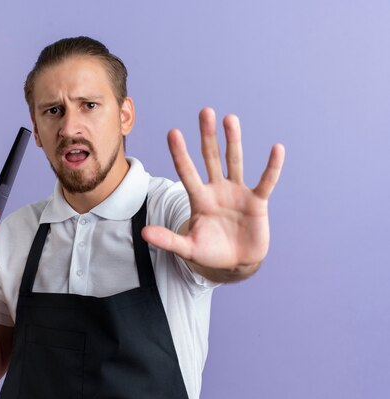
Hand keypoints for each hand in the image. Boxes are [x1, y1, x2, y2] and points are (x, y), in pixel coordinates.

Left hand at [142, 108, 284, 276]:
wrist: (235, 263)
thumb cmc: (210, 253)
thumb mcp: (187, 248)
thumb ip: (168, 240)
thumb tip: (143, 233)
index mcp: (199, 199)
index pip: (187, 172)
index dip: (180, 154)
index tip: (173, 132)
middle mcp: (217, 190)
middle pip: (211, 158)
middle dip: (207, 136)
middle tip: (205, 111)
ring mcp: (238, 193)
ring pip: (234, 162)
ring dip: (233, 141)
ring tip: (230, 118)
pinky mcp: (257, 202)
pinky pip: (265, 181)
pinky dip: (272, 167)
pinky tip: (277, 149)